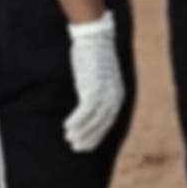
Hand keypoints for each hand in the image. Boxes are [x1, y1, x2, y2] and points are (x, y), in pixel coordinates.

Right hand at [62, 17, 126, 152]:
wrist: (95, 38)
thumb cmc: (95, 57)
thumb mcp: (102, 77)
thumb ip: (101, 91)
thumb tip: (92, 104)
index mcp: (118, 95)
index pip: (109, 122)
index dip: (98, 135)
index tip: (88, 145)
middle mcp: (114, 97)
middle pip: (102, 125)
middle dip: (90, 138)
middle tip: (78, 148)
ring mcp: (104, 94)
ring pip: (93, 121)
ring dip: (81, 132)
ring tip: (70, 140)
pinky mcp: (93, 89)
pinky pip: (84, 111)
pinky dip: (76, 121)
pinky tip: (68, 127)